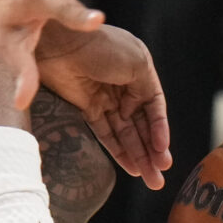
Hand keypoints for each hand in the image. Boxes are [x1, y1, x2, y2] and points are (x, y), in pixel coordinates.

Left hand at [35, 22, 170, 188]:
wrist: (59, 42)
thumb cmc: (100, 46)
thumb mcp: (136, 63)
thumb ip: (146, 90)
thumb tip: (145, 115)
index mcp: (140, 72)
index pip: (154, 109)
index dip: (159, 133)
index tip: (163, 155)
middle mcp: (125, 86)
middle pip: (141, 125)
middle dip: (151, 152)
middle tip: (159, 179)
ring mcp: (105, 97)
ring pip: (126, 133)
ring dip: (138, 156)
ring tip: (151, 180)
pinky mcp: (86, 106)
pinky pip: (106, 132)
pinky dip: (117, 150)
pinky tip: (130, 167)